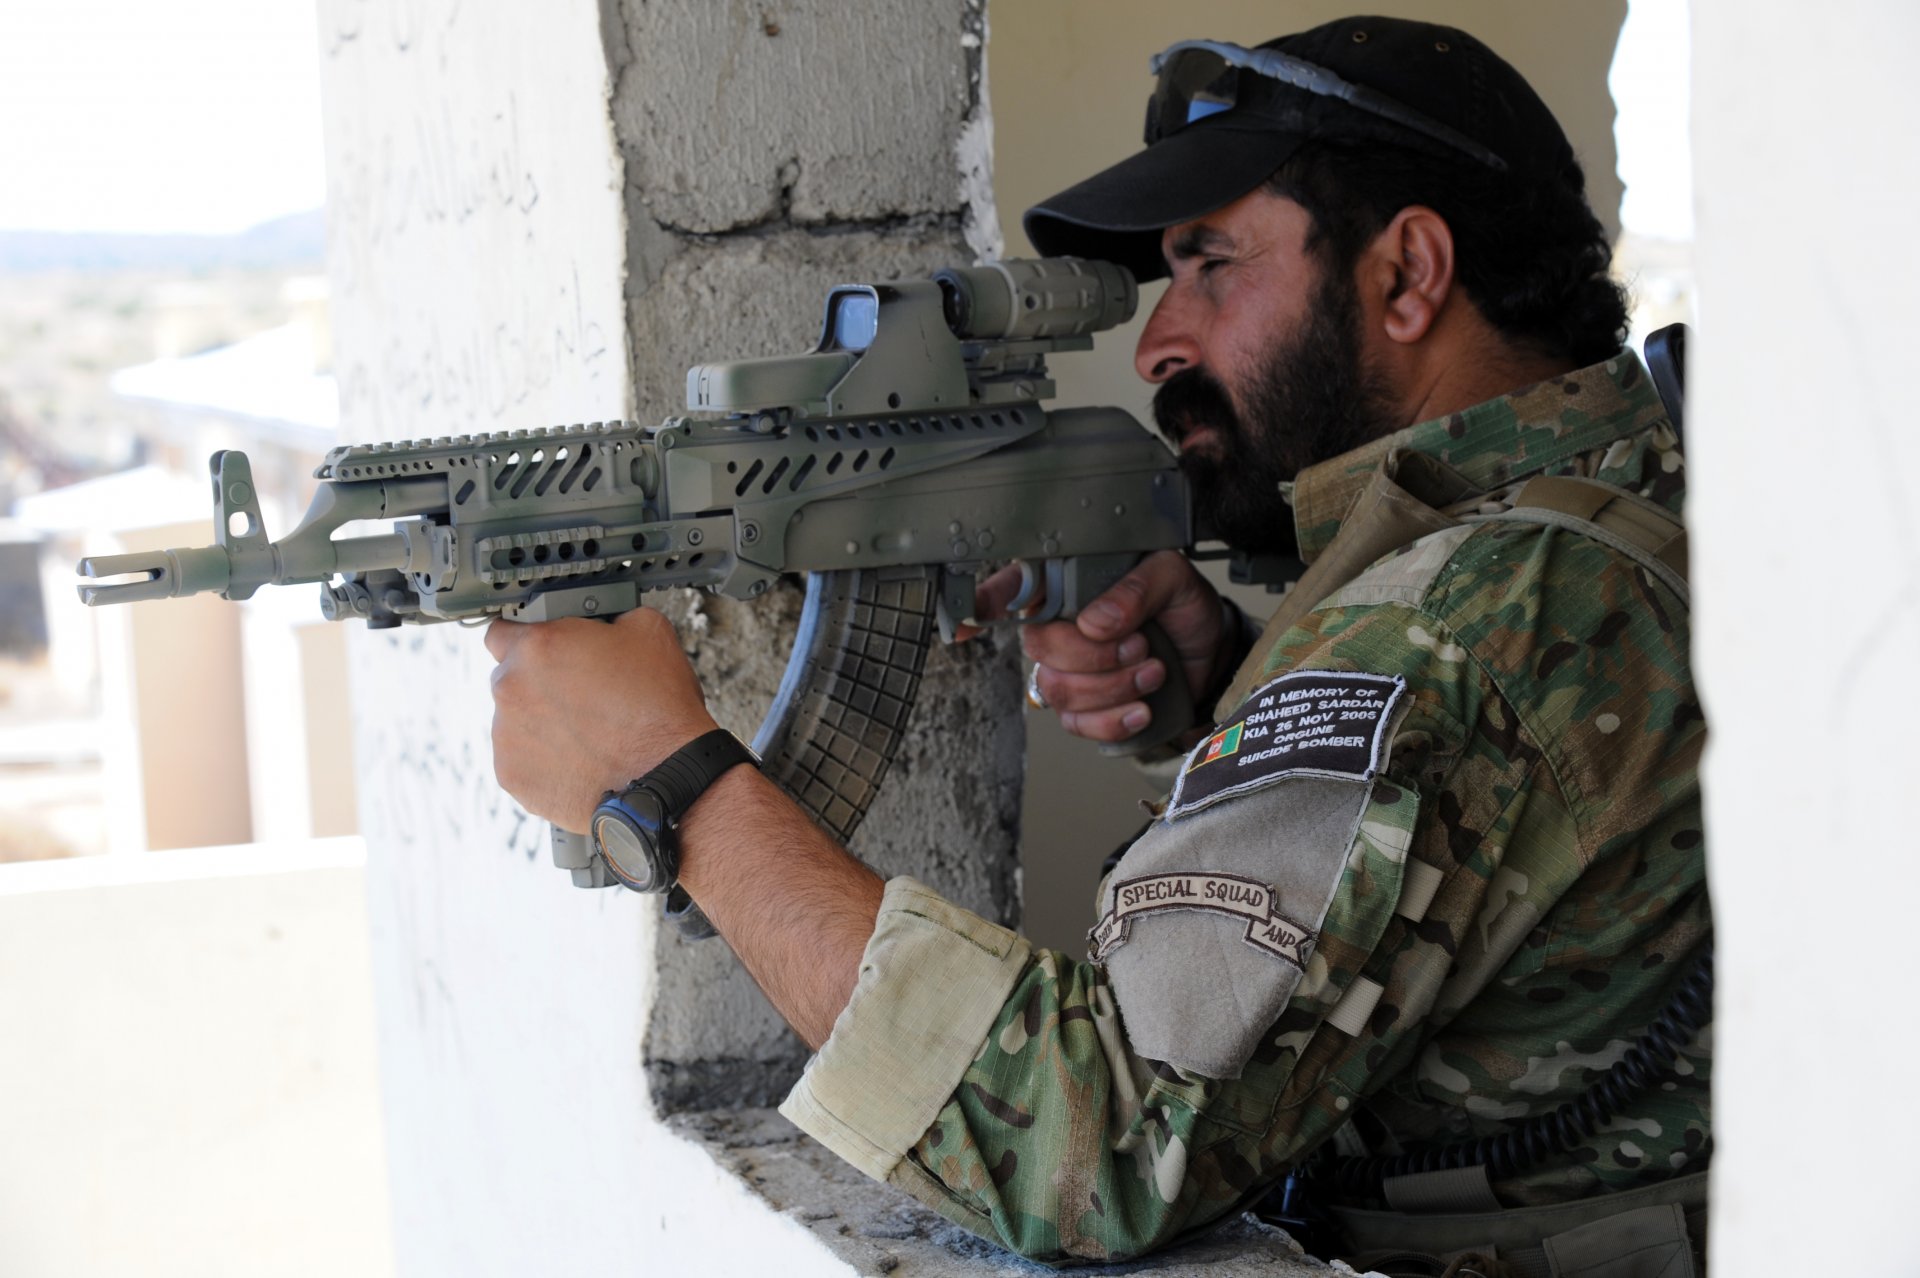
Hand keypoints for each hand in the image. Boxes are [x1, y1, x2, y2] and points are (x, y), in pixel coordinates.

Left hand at [485, 609, 718, 831]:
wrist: (666, 779)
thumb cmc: (658, 711)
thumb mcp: (650, 631)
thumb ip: (610, 617)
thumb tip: (606, 624)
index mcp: (538, 647)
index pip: (501, 630)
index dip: (524, 638)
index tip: (541, 648)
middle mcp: (511, 689)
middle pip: (511, 677)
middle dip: (539, 682)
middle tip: (581, 694)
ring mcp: (507, 736)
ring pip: (515, 721)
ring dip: (541, 722)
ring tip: (587, 733)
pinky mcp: (512, 776)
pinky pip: (521, 760)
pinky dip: (544, 759)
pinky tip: (580, 759)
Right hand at [972, 550, 1225, 743]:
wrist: (1211, 653)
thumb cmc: (1182, 606)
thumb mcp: (1173, 578)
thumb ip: (1137, 587)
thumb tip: (1096, 622)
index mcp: (1070, 583)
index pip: (1013, 586)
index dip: (986, 602)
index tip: (966, 623)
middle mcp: (1059, 626)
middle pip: (1039, 647)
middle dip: (1094, 656)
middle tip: (1139, 645)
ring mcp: (1068, 670)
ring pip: (1058, 689)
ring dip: (1111, 687)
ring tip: (1153, 671)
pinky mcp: (1086, 709)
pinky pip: (1077, 725)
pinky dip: (1113, 721)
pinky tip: (1143, 708)